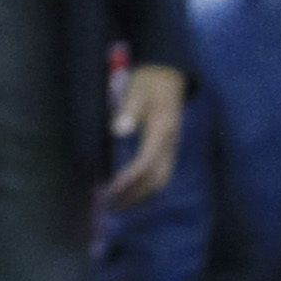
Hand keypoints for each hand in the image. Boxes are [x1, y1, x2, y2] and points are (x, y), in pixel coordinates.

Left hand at [101, 63, 186, 211]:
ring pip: (160, 182)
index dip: (130, 179)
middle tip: (109, 206)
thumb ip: (129, 110)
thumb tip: (119, 130)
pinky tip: (130, 194)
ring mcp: (171, 148)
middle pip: (156, 180)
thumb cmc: (149, 81)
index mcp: (162, 130)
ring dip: (140, 196)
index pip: (146, 163)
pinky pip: (160, 176)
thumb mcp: (137, 89)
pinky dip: (145, 189)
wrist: (169, 74)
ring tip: (117, 205)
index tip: (112, 190)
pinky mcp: (168, 150)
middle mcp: (170, 144)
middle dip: (134, 196)